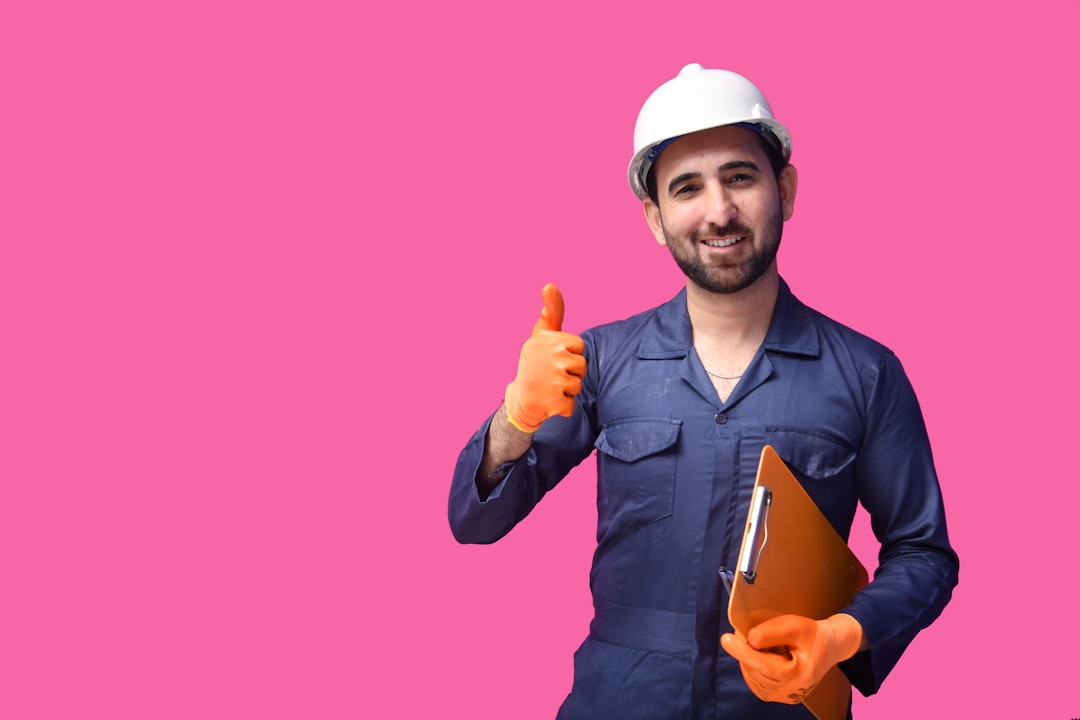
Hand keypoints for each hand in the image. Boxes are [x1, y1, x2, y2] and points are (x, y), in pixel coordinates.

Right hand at [503, 283, 586, 432]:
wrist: (520, 397)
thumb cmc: (535, 362)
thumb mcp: (541, 335)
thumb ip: (552, 312)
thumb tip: (549, 285)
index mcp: (550, 340)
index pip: (579, 348)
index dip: (570, 354)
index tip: (554, 357)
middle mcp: (552, 359)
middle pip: (582, 366)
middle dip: (571, 373)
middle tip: (551, 374)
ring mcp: (553, 381)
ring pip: (578, 385)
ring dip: (567, 390)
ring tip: (550, 387)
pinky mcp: (554, 403)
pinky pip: (571, 404)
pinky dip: (562, 406)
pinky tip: (548, 401)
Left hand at [720, 614, 862, 703]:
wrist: (828, 648)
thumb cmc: (813, 635)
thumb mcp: (797, 625)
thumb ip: (773, 631)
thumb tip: (750, 639)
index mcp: (798, 675)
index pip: (763, 664)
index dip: (743, 651)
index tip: (726, 639)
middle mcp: (789, 692)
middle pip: (754, 669)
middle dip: (744, 649)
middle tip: (744, 630)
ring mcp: (781, 696)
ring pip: (751, 674)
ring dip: (748, 656)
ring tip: (762, 643)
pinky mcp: (775, 695)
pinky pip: (754, 679)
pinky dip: (751, 665)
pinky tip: (760, 654)